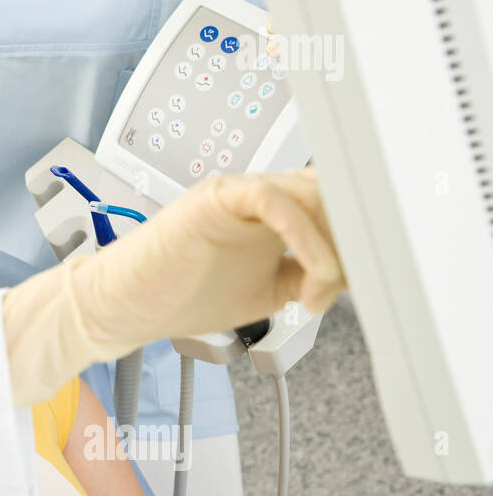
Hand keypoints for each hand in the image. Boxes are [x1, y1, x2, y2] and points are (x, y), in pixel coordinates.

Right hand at [72, 166, 346, 355]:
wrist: (123, 305)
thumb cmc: (177, 296)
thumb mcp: (266, 292)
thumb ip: (307, 275)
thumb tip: (354, 276)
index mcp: (269, 212)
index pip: (333, 202)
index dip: (359, 234)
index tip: (372, 277)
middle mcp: (255, 194)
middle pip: (331, 190)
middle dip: (354, 235)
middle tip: (358, 279)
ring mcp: (236, 192)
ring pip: (311, 192)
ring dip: (333, 243)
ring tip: (323, 289)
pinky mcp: (216, 197)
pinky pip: (277, 201)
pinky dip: (306, 239)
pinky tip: (310, 276)